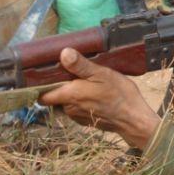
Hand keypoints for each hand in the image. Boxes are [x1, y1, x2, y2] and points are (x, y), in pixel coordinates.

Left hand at [38, 48, 159, 148]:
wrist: (133, 119)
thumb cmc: (118, 94)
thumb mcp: (101, 74)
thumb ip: (80, 65)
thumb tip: (63, 53)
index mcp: (69, 95)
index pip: (41, 95)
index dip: (40, 86)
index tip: (46, 74)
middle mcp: (69, 108)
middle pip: (53, 97)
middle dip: (58, 87)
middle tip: (69, 73)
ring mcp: (77, 117)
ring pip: (65, 104)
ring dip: (70, 94)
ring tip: (83, 82)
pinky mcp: (86, 121)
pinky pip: (76, 110)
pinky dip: (80, 102)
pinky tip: (92, 95)